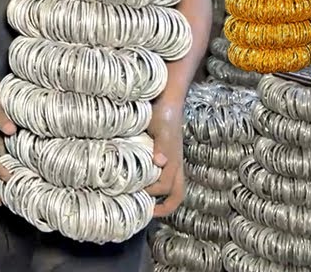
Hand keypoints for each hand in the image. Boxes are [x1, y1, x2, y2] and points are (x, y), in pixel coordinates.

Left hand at [146, 101, 185, 216]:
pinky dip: (158, 186)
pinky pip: (168, 177)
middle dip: (163, 206)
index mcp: (173, 161)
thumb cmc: (163, 113)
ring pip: (174, 188)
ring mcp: (172, 161)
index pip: (164, 187)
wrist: (167, 99)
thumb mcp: (161, 128)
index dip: (151, 193)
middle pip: (176, 193)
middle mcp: (174, 164)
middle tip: (144, 210)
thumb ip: (162, 145)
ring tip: (144, 204)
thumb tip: (160, 163)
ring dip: (162, 199)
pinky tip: (141, 184)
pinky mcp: (165, 155)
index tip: (134, 192)